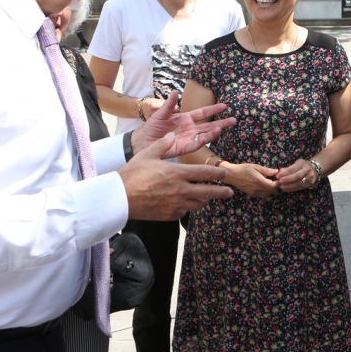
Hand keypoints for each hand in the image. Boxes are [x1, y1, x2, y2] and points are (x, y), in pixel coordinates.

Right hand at [119, 132, 233, 220]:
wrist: (121, 198)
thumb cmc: (133, 174)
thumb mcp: (148, 154)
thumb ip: (163, 145)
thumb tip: (171, 135)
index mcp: (177, 173)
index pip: (204, 173)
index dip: (217, 173)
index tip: (226, 174)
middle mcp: (180, 190)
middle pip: (207, 192)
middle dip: (221, 192)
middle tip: (229, 192)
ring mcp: (175, 204)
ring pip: (198, 204)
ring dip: (205, 200)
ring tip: (208, 197)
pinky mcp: (169, 215)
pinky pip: (184, 212)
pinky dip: (188, 208)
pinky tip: (187, 205)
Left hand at [130, 91, 236, 157]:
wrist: (143, 142)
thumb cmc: (151, 127)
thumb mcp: (160, 113)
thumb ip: (169, 104)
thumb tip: (176, 91)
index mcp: (185, 118)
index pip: (203, 112)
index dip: (213, 109)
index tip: (225, 105)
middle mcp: (190, 128)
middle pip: (209, 124)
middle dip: (221, 122)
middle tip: (234, 120)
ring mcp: (188, 138)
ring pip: (205, 135)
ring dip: (214, 132)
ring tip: (222, 128)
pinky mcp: (184, 148)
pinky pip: (196, 144)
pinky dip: (203, 141)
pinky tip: (209, 136)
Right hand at [225, 163, 279, 197]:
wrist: (232, 175)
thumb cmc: (244, 169)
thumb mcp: (255, 166)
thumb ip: (266, 170)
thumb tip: (276, 172)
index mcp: (259, 181)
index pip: (273, 186)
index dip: (277, 183)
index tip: (277, 178)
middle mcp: (257, 189)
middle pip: (271, 191)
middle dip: (275, 186)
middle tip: (274, 179)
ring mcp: (254, 193)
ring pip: (267, 194)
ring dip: (270, 189)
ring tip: (269, 182)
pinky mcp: (252, 194)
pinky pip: (262, 195)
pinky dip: (266, 191)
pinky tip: (264, 185)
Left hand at [276, 159, 316, 192]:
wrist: (315, 169)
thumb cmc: (302, 166)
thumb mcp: (296, 164)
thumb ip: (287, 168)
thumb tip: (279, 172)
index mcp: (302, 163)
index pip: (293, 168)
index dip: (285, 173)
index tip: (278, 176)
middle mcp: (307, 170)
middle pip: (297, 176)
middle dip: (287, 180)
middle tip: (280, 182)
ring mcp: (309, 177)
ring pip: (299, 183)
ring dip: (289, 186)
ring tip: (282, 187)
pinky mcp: (310, 184)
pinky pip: (300, 187)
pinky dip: (292, 189)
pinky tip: (286, 189)